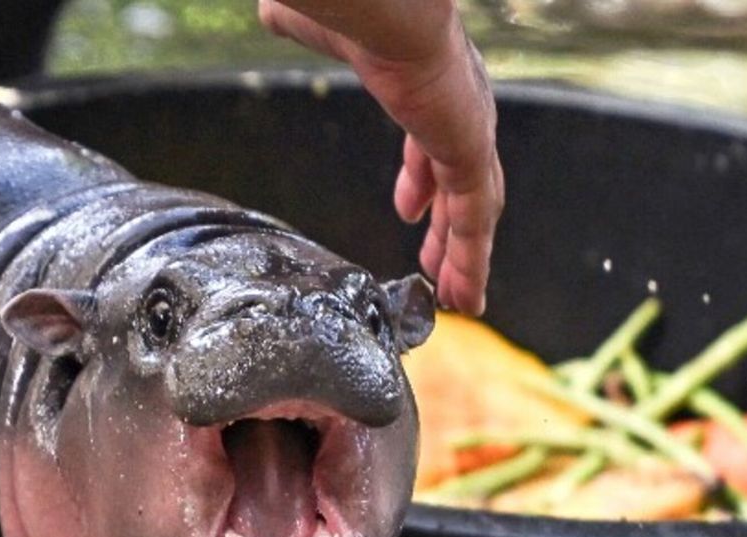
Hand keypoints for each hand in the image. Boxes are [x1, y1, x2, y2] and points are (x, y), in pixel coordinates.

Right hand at [258, 0, 503, 314]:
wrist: (388, 5)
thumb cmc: (360, 6)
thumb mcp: (325, 28)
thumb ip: (303, 25)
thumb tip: (273, 11)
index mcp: (432, 87)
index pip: (433, 145)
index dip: (423, 180)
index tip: (411, 209)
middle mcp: (460, 113)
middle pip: (460, 186)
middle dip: (449, 229)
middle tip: (436, 264)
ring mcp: (469, 134)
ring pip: (473, 213)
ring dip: (464, 257)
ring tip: (457, 297)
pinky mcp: (469, 153)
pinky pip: (474, 222)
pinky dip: (473, 261)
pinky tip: (466, 296)